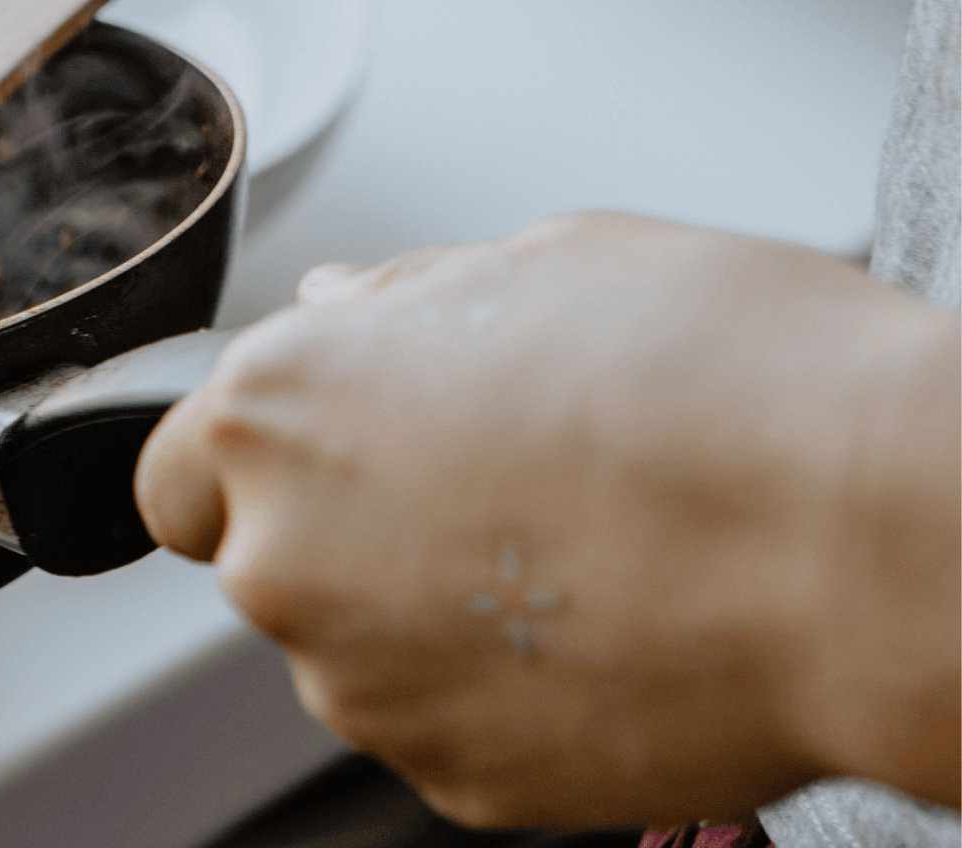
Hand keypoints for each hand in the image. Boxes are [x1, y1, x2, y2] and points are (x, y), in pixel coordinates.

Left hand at [135, 213, 958, 825]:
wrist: (866, 543)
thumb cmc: (725, 378)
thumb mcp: (548, 262)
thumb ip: (406, 301)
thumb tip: (344, 310)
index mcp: (279, 409)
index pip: (174, 470)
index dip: (250, 461)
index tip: (325, 454)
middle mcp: (285, 556)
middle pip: (271, 558)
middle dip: (353, 528)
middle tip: (499, 485)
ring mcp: (362, 684)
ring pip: (358, 647)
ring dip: (429, 611)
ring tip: (581, 550)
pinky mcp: (451, 778)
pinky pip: (444, 722)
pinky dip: (501, 689)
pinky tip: (606, 626)